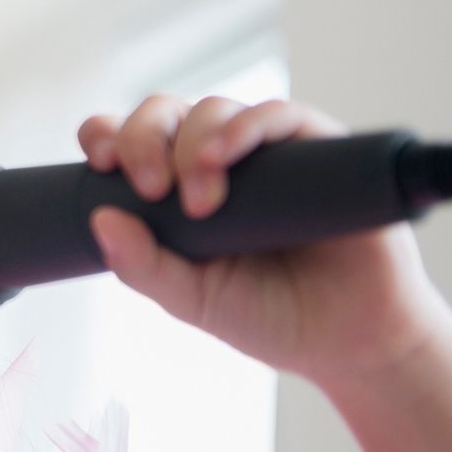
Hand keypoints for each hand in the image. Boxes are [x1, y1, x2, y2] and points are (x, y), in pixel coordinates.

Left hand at [77, 95, 451, 385]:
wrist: (352, 342)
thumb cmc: (269, 315)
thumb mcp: (193, 299)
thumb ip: (144, 266)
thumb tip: (99, 220)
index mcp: (176, 188)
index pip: (128, 140)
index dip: (107, 135)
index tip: (100, 163)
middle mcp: (218, 161)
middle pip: (164, 114)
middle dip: (144, 137)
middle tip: (151, 189)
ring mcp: (268, 152)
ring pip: (214, 109)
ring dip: (194, 140)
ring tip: (199, 198)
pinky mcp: (319, 148)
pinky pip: (279, 114)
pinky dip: (246, 126)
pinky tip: (226, 155)